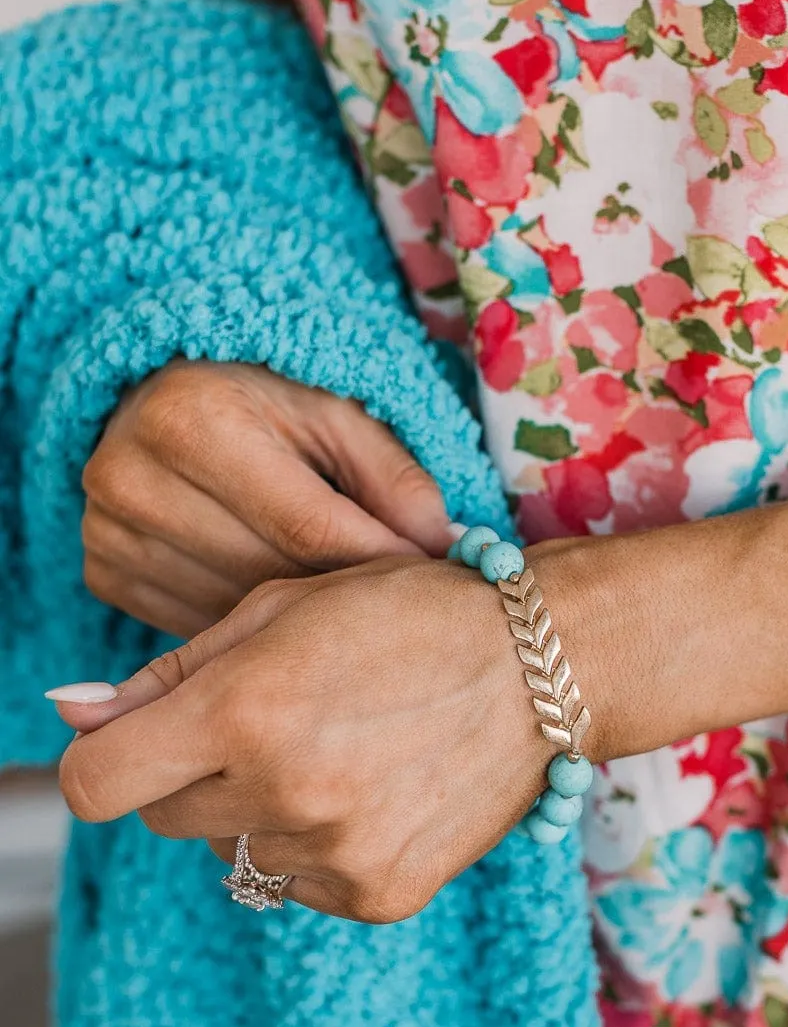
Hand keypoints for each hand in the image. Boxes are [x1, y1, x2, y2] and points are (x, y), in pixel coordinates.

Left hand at [52, 560, 548, 922]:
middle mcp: (285, 792)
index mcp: (245, 710)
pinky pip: (298, 885)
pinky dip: (315, 847)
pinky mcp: (380, 894)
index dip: (102, 759)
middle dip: (192, 775)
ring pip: (233, 855)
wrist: (542, 664)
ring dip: (258, 812)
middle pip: (162, 818)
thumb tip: (71, 717)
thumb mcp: (278, 610)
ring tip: (335, 751)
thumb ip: (166, 675)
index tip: (133, 743)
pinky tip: (370, 789)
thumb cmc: (404, 613)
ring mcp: (336, 854)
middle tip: (270, 724)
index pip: (96, 784)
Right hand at [82, 361, 451, 636]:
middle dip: (343, 590)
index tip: (431, 580)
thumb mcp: (337, 415)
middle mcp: (131, 476)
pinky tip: (281, 606)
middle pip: (269, 572)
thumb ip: (394, 477)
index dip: (378, 558)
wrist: (163, 400)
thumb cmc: (265, 403)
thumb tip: (444, 546)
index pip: (308, 524)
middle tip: (400, 600)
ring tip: (344, 601)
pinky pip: (197, 626)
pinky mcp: (104, 574)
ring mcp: (108, 533)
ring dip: (298, 614)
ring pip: (234, 611)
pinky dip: (250, 624)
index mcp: (192, 419)